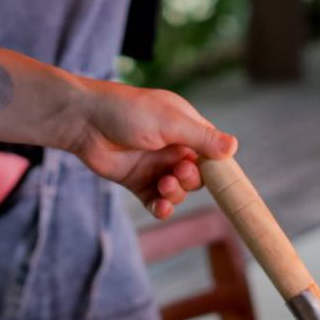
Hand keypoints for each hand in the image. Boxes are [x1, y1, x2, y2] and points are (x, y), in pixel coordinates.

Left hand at [65, 81, 234, 217]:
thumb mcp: (170, 122)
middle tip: (178, 172)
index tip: (223, 181)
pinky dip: (162, 207)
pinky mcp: (138, 182)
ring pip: (179, 191)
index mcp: (186, 127)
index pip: (213, 151)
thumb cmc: (127, 112)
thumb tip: (234, 147)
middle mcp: (173, 147)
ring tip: (164, 184)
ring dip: (176, 193)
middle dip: (192, 179)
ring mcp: (155, 166)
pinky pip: (157, 201)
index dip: (219, 167)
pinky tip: (161, 207)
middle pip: (198, 175)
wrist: (84, 121)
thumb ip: (202, 138)